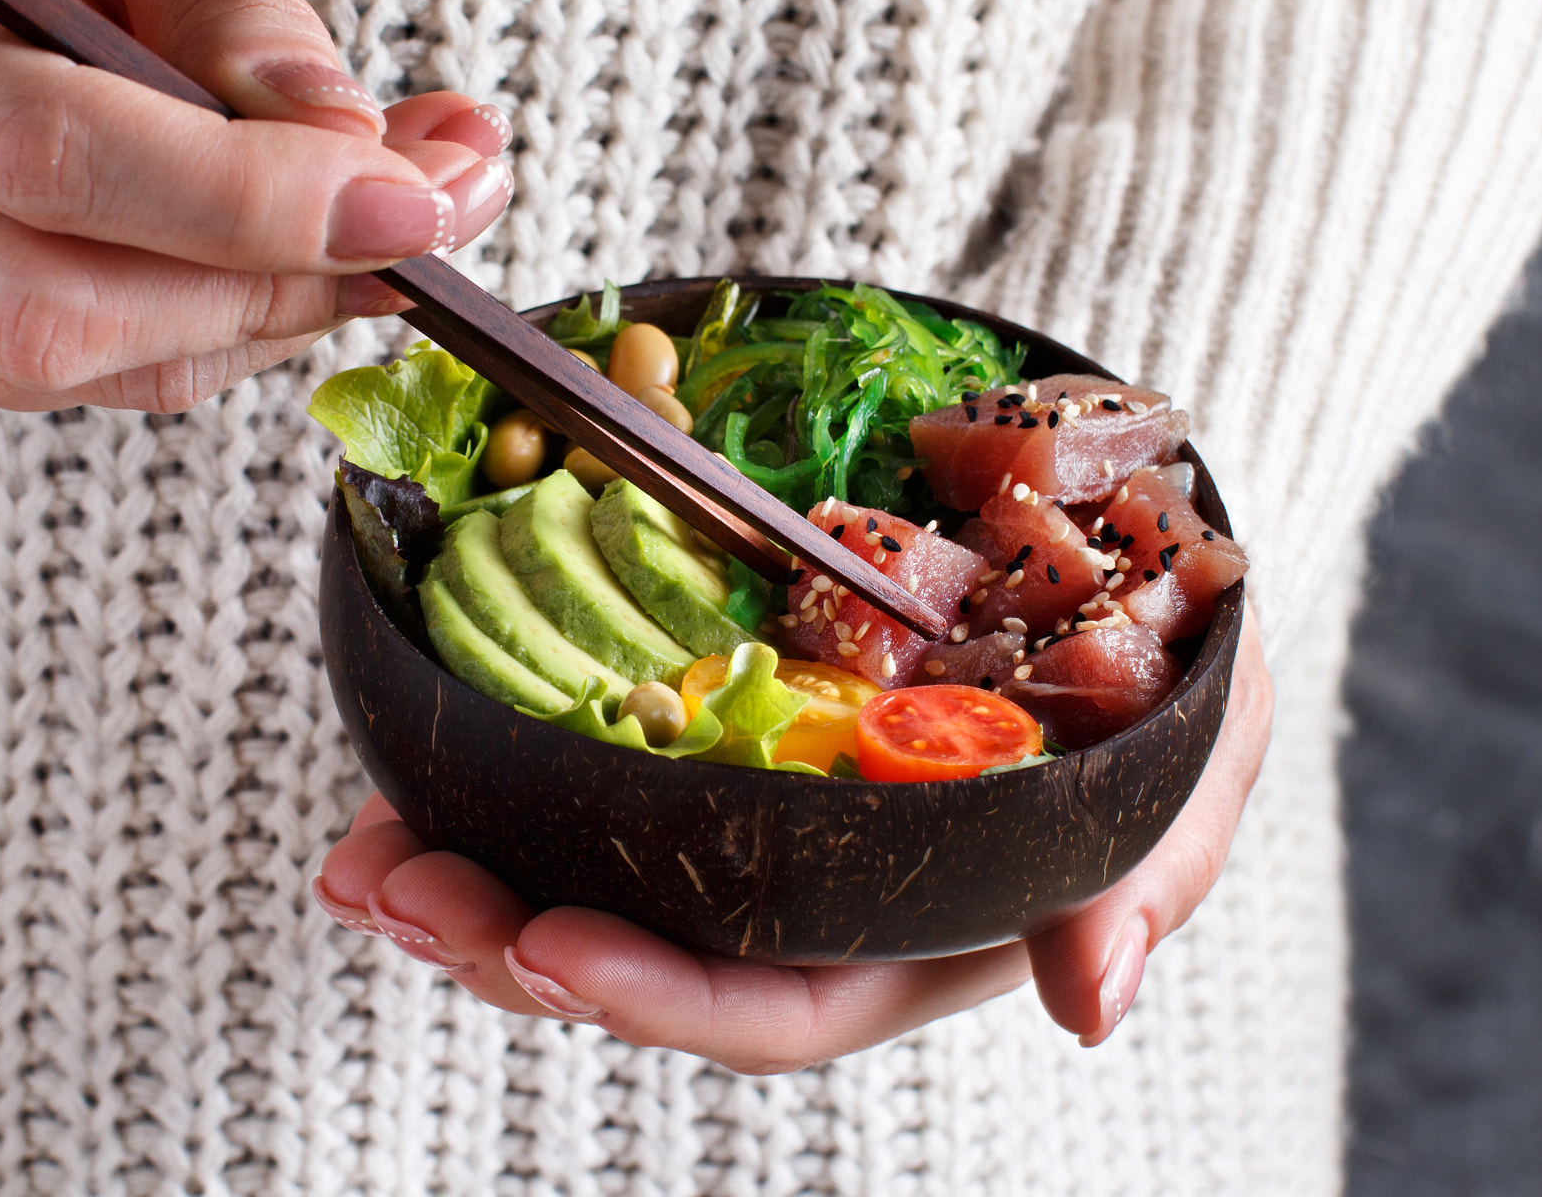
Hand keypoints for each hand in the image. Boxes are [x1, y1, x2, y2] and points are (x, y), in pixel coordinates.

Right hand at [0, 0, 512, 412]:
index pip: (57, 155)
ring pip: (117, 364)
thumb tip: (341, 137)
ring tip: (405, 215)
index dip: (249, 200)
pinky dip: (256, 325)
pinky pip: (137, 380)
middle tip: (434, 220)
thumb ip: (240, 5)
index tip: (412, 201)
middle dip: (284, 281)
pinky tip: (316, 252)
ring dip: (296, 307)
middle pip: (70, 307)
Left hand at [314, 604, 1272, 1072]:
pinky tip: (396, 771)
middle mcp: (814, 889)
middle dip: (512, 946)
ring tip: (354, 855)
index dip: (662, 994)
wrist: (1113, 540)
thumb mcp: (1187, 754)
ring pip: (592, 879)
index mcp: (915, 925)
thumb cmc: (1162, 659)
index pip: (778, 1000)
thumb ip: (1145, 871)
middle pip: (649, 959)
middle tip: (392, 888)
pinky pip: (581, 770)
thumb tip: (1090, 1002)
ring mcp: (751, 810)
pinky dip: (483, 776)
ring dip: (464, 877)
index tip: (546, 945)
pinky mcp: (707, 724)